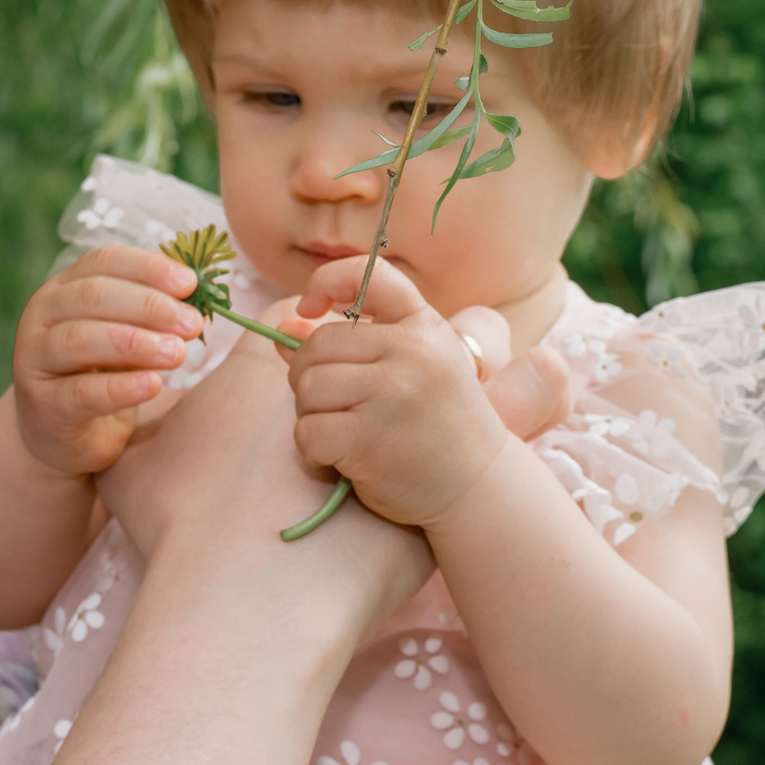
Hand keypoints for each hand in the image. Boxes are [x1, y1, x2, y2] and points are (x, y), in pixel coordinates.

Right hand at [12, 246, 203, 476]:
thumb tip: (198, 300)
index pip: (104, 262)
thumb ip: (153, 315)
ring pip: (80, 339)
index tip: (190, 283)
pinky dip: (120, 388)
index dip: (148, 268)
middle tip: (192, 324)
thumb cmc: (103, 374)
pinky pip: (80, 392)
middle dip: (149, 306)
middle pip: (93, 295)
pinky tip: (153, 385)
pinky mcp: (42, 405)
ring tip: (177, 354)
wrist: (65, 435)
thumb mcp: (128, 336)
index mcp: (65, 288)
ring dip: (135, 343)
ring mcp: (35, 359)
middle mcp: (42, 315)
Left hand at [286, 258, 516, 527]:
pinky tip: (343, 458)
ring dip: (312, 415)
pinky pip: (308, 432)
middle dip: (310, 377)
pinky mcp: (371, 439)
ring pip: (308, 388)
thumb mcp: (409, 372)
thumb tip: (285, 327)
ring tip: (343, 432)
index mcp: (425, 327)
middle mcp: (412, 352)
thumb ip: (352, 347)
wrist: (478, 489)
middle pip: (317, 346)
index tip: (309, 309)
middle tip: (334, 406)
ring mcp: (393, 394)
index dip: (327, 282)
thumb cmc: (438, 429)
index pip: (370, 276)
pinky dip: (314, 450)